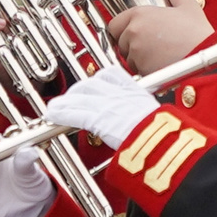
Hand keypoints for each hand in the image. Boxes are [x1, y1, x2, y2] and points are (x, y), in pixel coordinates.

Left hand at [42, 64, 161, 147]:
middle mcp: (119, 94)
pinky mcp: (98, 119)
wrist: (162, 142)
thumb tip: (147, 124)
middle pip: (91, 83)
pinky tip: (52, 115)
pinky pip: (75, 113)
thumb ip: (146, 116)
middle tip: (71, 98)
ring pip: (79, 97)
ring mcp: (107, 105)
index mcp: (135, 91)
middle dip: (78, 91)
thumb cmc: (164, 134)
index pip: (111, 74)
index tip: (94, 84)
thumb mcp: (158, 117)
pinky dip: (61, 113)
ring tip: (55, 108)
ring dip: (65, 102)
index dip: (98, 79)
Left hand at [106, 0, 215, 73]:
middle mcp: (133, 34)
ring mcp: (136, 53)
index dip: (123, 29)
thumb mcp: (187, 5)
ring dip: (138, 57)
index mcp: (140, 15)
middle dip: (131, 44)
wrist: (206, 58)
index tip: (135, 31)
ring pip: (127, 58)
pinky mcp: (141, 70)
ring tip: (158, 54)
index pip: (114, 24)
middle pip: (120, 41)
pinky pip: (136, 70)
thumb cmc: (197, 33)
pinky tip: (160, 64)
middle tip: (150, 43)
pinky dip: (144, 69)